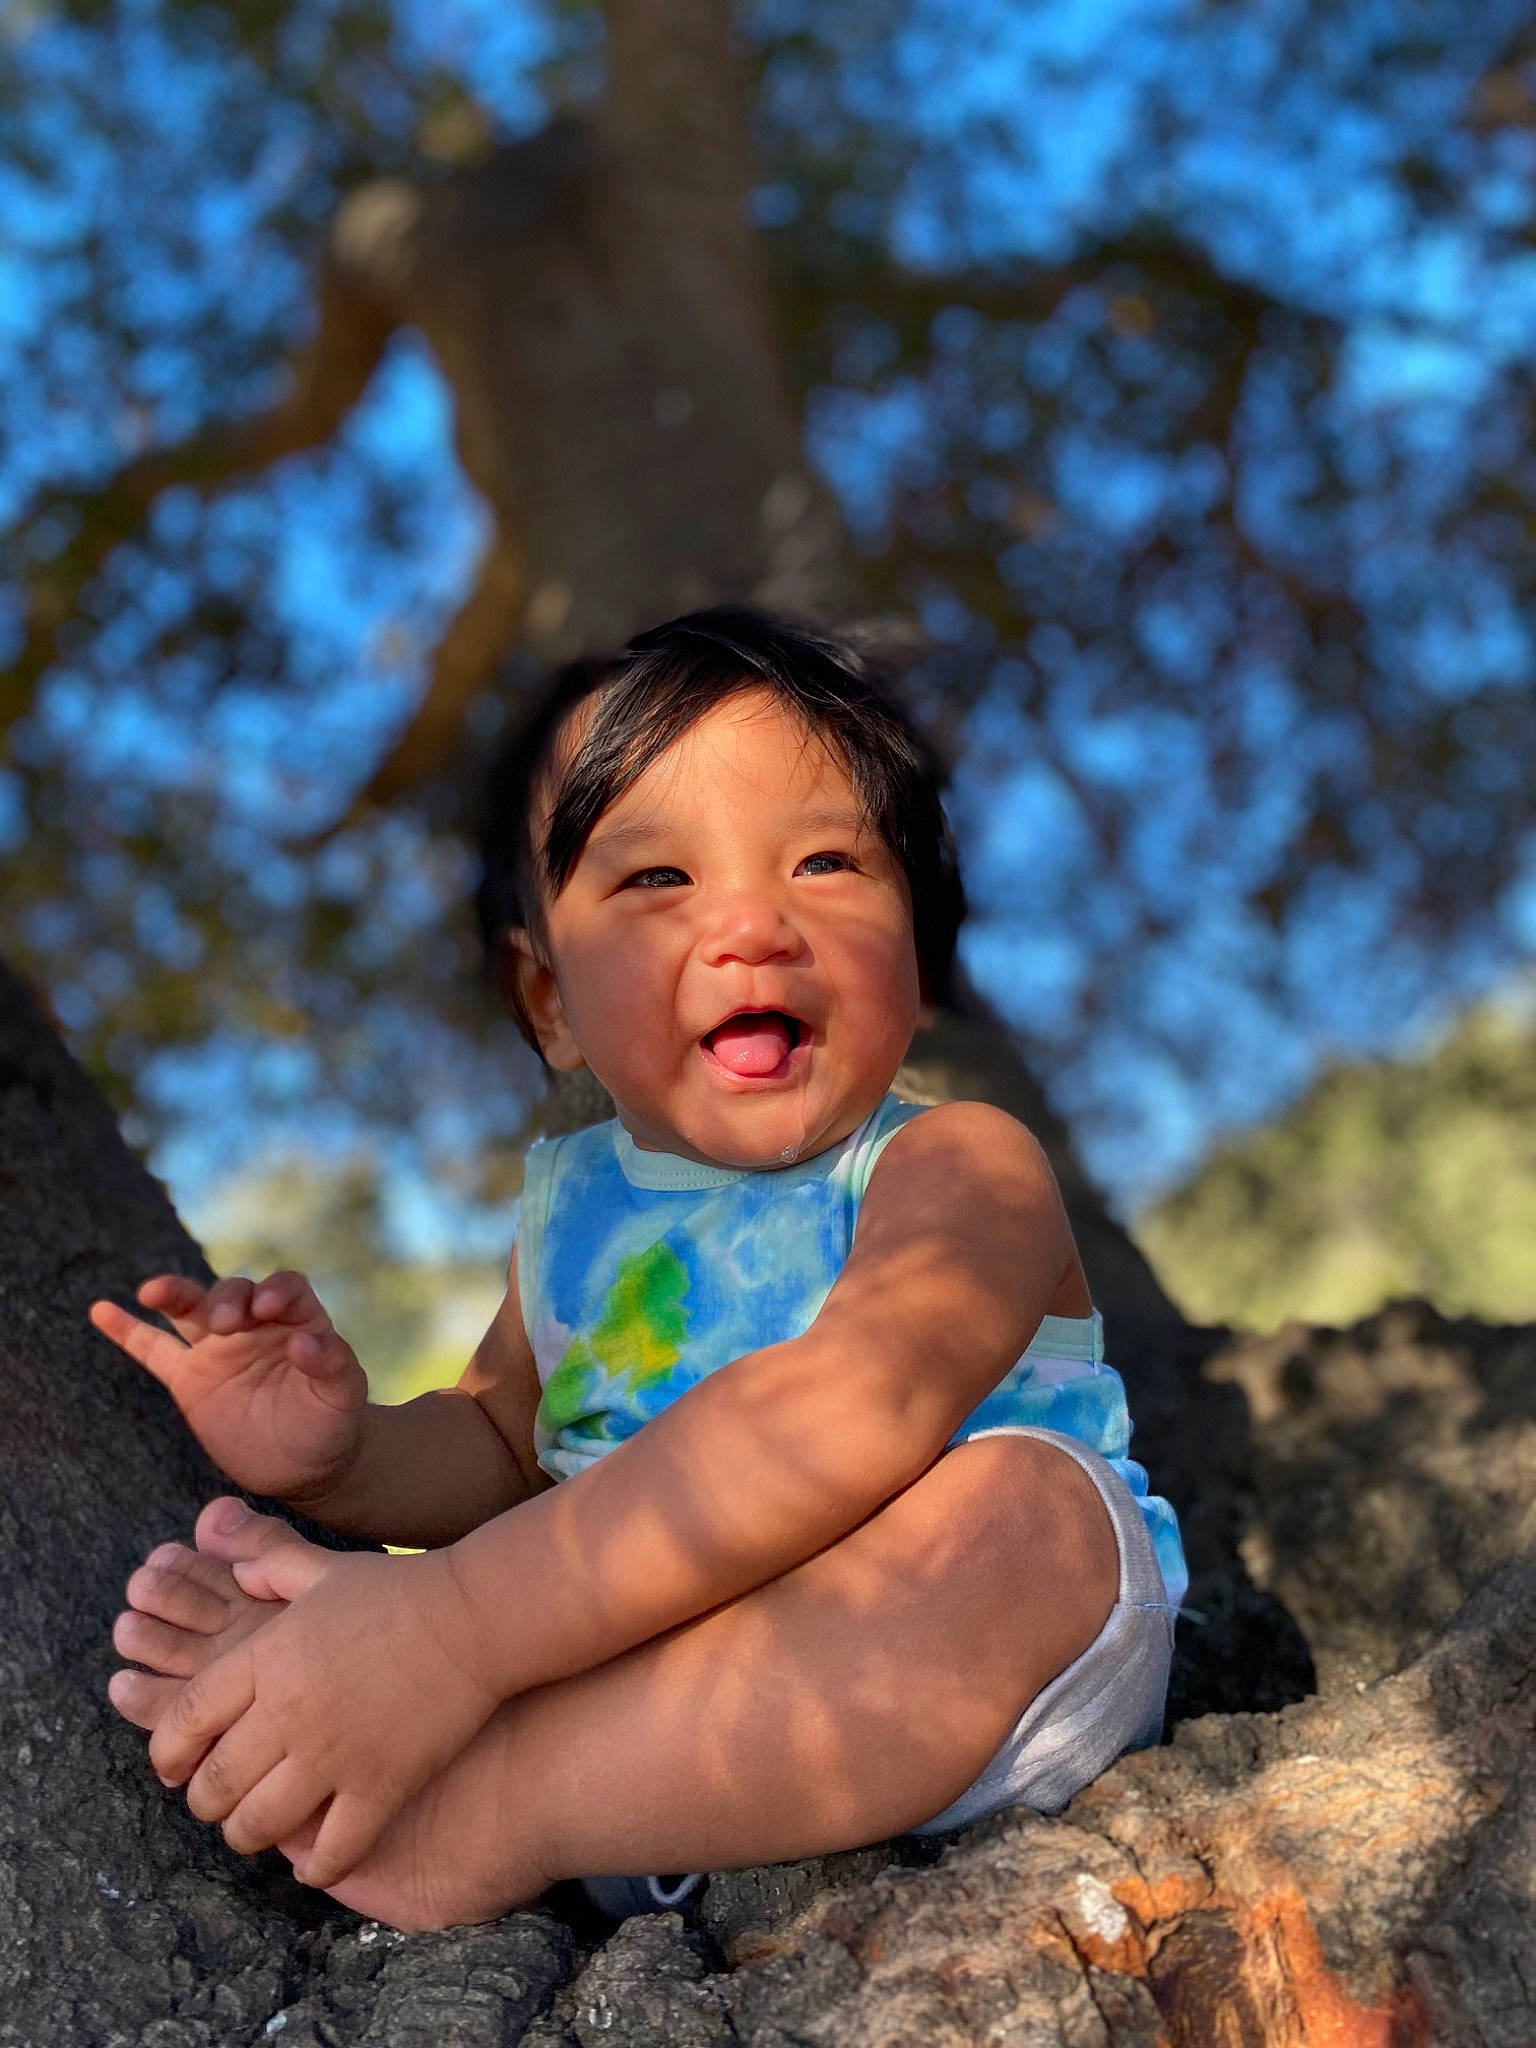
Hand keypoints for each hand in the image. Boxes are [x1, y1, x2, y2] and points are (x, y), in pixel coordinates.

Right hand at [89, 1271, 366, 1503]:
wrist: (304, 1465)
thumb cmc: (331, 1422)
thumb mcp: (343, 1396)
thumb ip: (333, 1365)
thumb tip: (308, 1340)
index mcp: (298, 1320)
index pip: (285, 1288)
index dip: (276, 1291)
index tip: (268, 1308)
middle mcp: (255, 1325)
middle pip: (234, 1293)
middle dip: (226, 1301)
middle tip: (225, 1324)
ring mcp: (218, 1348)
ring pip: (190, 1310)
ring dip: (173, 1294)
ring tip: (153, 1292)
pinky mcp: (189, 1378)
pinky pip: (153, 1350)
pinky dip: (127, 1330)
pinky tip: (102, 1310)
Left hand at [143, 1506, 500, 1886]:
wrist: (475, 1617)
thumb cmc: (400, 1589)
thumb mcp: (324, 1570)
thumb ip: (269, 1563)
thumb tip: (229, 1562)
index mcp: (268, 1658)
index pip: (185, 1720)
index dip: (167, 1753)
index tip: (174, 1766)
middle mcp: (290, 1713)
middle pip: (214, 1784)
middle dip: (205, 1802)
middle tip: (218, 1801)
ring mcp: (335, 1756)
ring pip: (259, 1826)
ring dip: (247, 1836)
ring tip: (258, 1829)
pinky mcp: (381, 1788)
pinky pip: (331, 1852)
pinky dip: (315, 1867)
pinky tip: (314, 1861)